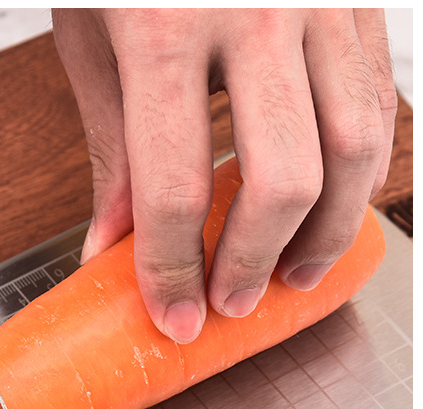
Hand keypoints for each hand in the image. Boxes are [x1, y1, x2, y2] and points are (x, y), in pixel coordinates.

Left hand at [52, 8, 395, 342]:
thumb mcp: (92, 41)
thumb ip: (110, 149)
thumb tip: (111, 245)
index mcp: (163, 26)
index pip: (170, 187)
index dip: (170, 270)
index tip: (172, 317)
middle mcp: (254, 9)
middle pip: (281, 177)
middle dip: (254, 261)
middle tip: (230, 301)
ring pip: (354, 145)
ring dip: (326, 228)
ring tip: (291, 271)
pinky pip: (376, 98)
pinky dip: (358, 167)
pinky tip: (328, 202)